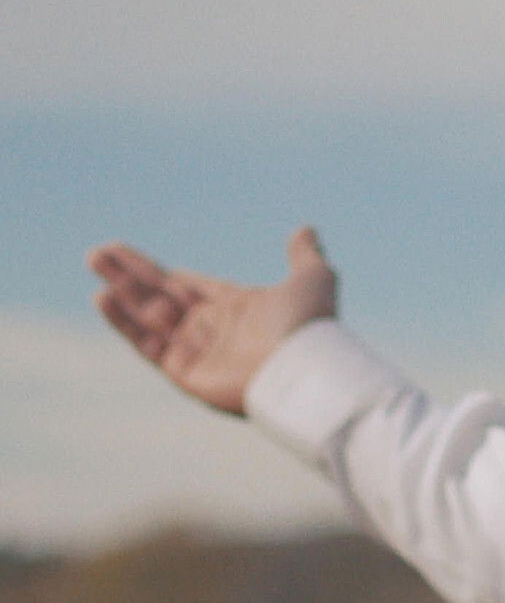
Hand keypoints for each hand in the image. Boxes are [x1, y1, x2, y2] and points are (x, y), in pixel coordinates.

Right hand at [87, 227, 338, 415]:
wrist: (304, 369)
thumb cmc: (310, 324)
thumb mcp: (312, 277)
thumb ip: (304, 254)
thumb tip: (305, 229)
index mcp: (238, 307)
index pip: (189, 285)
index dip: (161, 272)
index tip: (129, 255)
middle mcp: (213, 329)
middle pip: (161, 295)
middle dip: (130, 273)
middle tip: (97, 253)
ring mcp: (197, 351)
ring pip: (149, 314)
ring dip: (121, 288)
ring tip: (94, 260)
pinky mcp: (185, 373)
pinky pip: (147, 343)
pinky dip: (124, 321)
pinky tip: (103, 296)